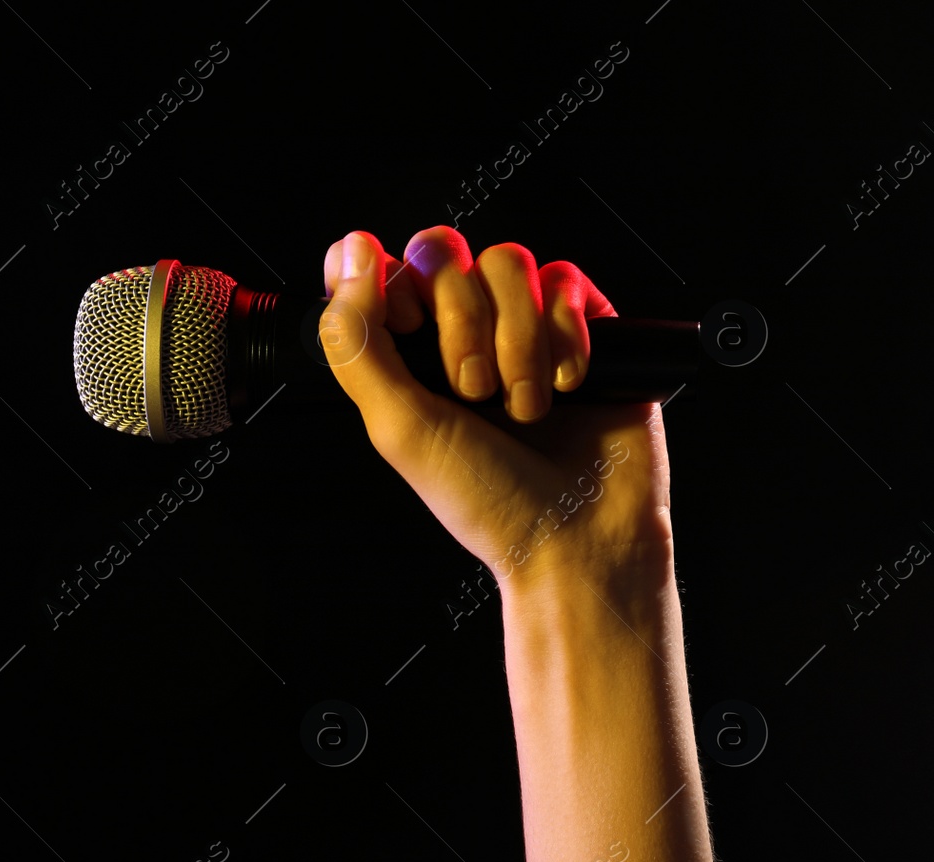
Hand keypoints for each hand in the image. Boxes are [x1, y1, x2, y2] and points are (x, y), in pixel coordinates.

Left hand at [318, 228, 672, 587]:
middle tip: (473, 391)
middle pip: (447, 254)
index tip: (407, 330)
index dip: (395, 285)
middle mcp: (465, 332)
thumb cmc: (486, 498)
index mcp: (410, 355)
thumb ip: (356, 339)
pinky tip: (569, 386)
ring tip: (525, 406)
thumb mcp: (396, 425)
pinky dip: (565, 335)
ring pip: (509, 263)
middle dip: (461, 323)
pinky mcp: (586, 327)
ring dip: (516, 339)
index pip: (389, 267)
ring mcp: (526, 326)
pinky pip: (566, 282)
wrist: (576, 535)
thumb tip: (350, 251)